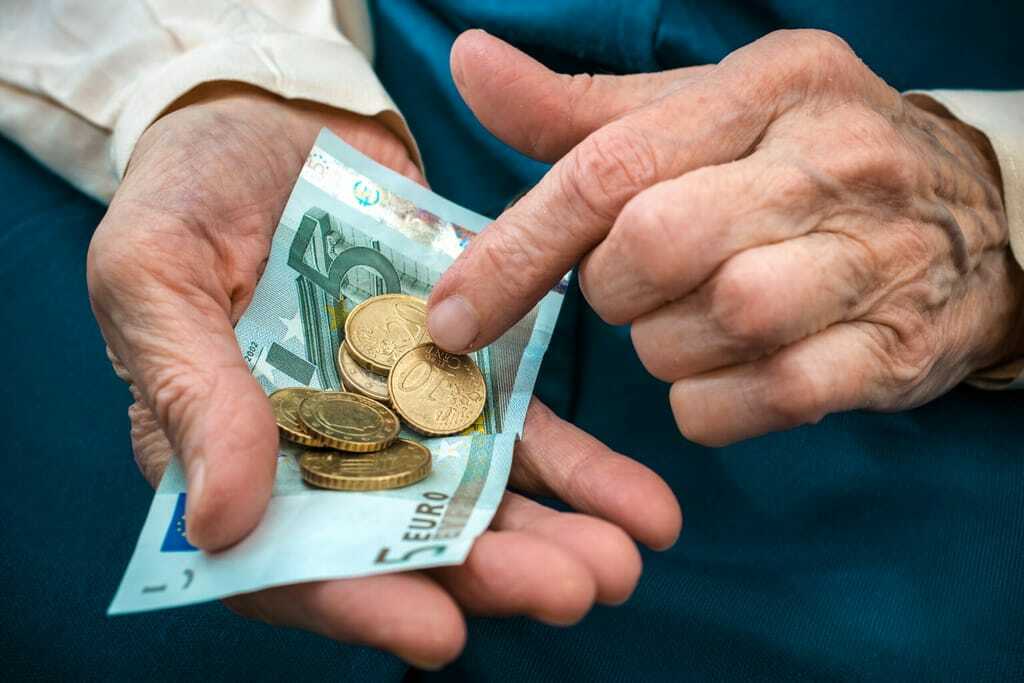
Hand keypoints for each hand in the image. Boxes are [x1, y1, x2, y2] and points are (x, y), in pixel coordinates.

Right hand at [88, 84, 680, 666]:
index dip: (361, 603)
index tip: (438, 630)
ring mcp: (403, 417)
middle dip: (491, 574)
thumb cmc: (184, 193)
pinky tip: (640, 505)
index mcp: (234, 455)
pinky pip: (526, 433)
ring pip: (480, 500)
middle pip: (407, 542)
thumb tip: (221, 524)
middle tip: (573, 588)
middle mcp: (325, 456)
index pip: (291, 563)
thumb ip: (189, 394)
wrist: (268, 116)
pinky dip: (581, 472)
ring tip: (622, 561)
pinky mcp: (465, 372)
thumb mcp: (153, 277)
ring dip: (554, 539)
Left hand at [428, 29, 1023, 445]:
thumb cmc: (803, 160)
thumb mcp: (704, 111)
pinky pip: (753, 402)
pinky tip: (727, 369)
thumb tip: (469, 63)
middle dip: (614, 290)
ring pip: (704, 330)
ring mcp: (867, 260)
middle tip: (638, 286)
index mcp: (766, 88)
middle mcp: (826, 164)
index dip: (516, 249)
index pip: (609, 168)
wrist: (972, 217)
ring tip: (696, 319)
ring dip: (665, 347)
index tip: (455, 314)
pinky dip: (710, 403)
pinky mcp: (887, 351)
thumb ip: (584, 110)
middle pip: (653, 248)